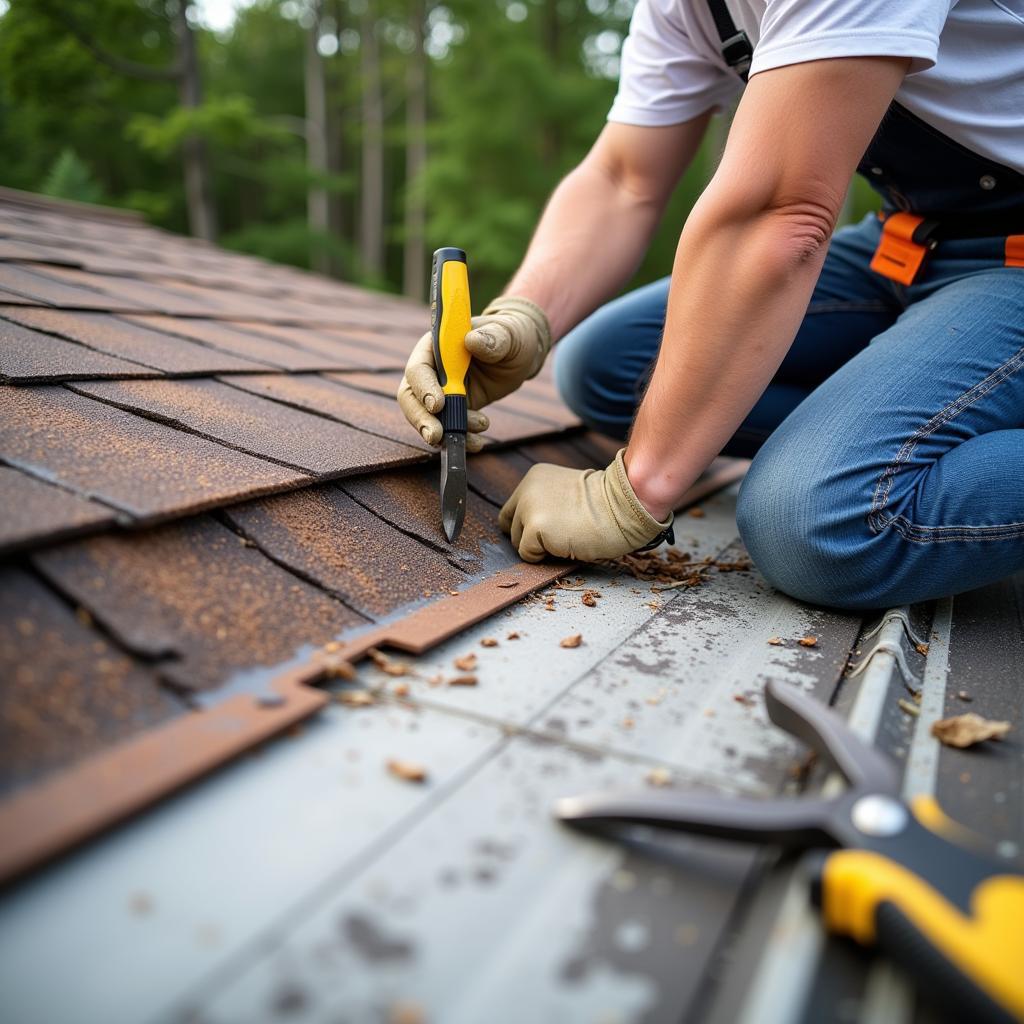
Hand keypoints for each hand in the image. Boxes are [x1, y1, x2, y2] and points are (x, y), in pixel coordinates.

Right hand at [397, 295, 551, 449]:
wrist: (521, 356)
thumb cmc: (511, 336)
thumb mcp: (509, 334)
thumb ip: (493, 338)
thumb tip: (472, 341)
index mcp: (437, 345)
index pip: (418, 368)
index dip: (423, 387)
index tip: (437, 404)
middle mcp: (433, 369)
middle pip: (412, 396)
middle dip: (421, 418)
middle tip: (436, 435)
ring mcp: (441, 391)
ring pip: (426, 416)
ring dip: (443, 432)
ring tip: (474, 437)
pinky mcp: (453, 409)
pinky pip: (448, 427)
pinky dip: (461, 438)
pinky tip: (477, 442)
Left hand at [499, 449, 672, 561]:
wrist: (623, 506)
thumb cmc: (605, 505)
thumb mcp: (567, 494)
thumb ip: (545, 504)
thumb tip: (530, 533)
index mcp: (534, 478)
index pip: (512, 510)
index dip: (526, 526)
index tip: (546, 533)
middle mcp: (526, 490)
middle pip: (511, 527)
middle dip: (531, 538)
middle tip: (560, 537)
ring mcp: (529, 508)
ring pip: (518, 542)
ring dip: (540, 548)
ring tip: (567, 537)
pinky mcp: (535, 527)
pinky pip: (528, 554)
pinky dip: (544, 558)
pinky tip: (566, 544)